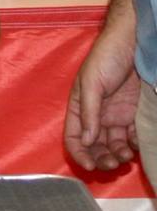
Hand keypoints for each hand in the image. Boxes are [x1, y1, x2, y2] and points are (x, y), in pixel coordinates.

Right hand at [64, 31, 139, 171]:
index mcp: (78, 107)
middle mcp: (96, 115)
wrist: (133, 44)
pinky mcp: (133, 115)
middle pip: (94, 146)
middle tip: (112, 163)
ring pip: (113, 145)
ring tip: (126, 155)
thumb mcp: (92, 83)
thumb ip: (88, 112)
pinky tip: (138, 144)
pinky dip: (135, 146)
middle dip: (101, 158)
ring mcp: (115, 116)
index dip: (79, 153)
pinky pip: (133, 138)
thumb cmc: (106, 58)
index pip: (73, 136)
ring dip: (118, 155)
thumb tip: (85, 141)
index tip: (89, 166)